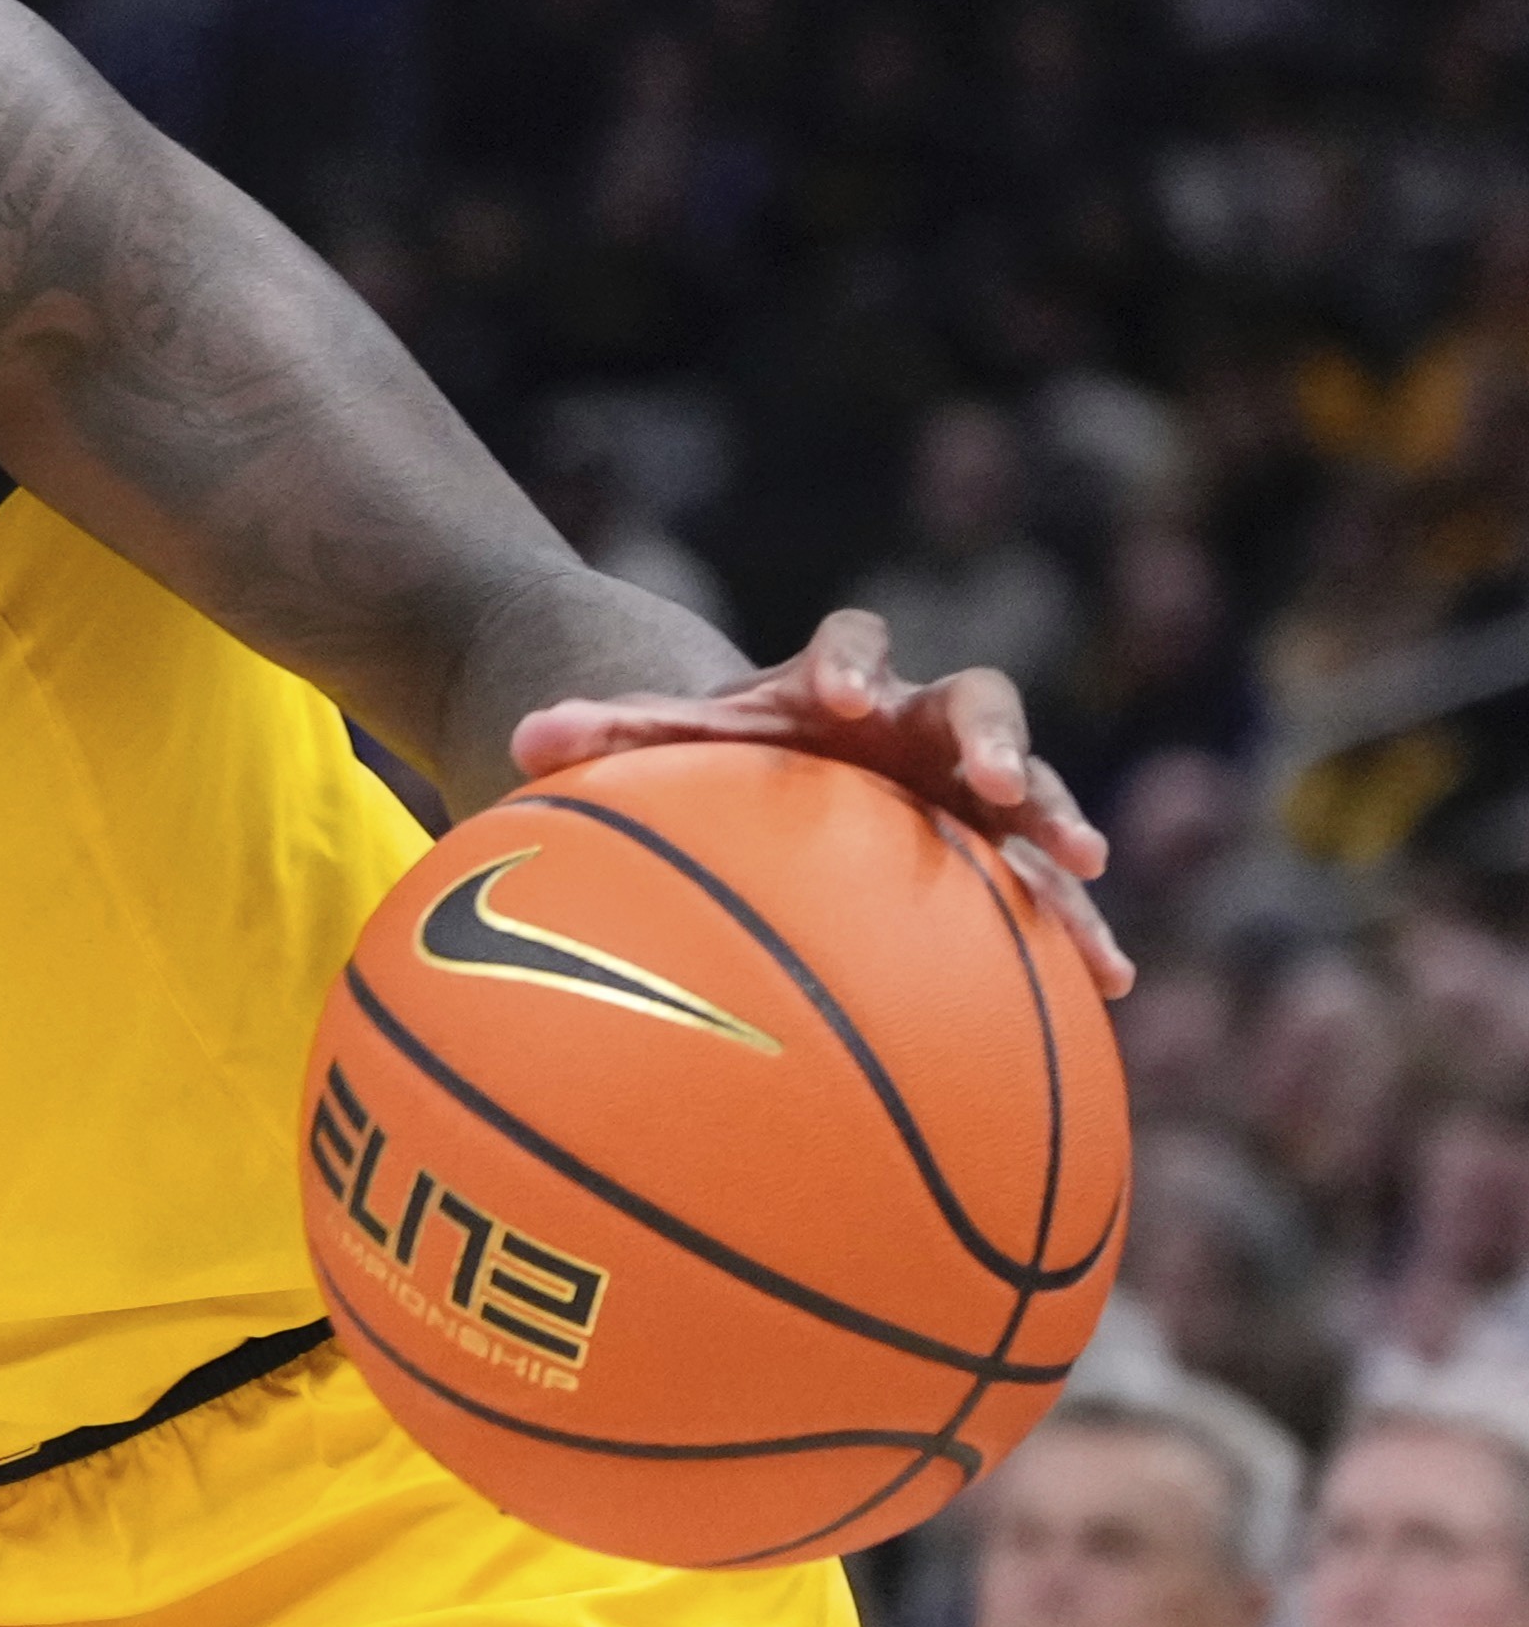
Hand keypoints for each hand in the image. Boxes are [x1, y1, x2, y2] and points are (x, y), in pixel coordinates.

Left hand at [506, 607, 1129, 999]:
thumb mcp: (677, 745)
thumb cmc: (728, 761)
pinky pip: (1051, 888)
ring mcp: (975, 786)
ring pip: (1038, 793)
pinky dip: (1079, 926)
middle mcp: (922, 721)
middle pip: (978, 703)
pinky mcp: (1003, 852)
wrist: (795, 778)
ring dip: (1061, 826)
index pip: (853, 642)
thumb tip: (521, 742)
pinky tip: (1104, 984)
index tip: (838, 697)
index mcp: (839, 682)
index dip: (848, 661)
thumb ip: (610, 734)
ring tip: (1086, 871)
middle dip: (998, 736)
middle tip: (1005, 782)